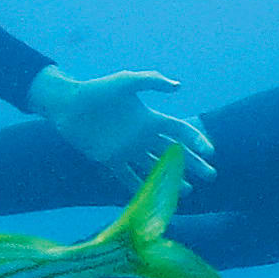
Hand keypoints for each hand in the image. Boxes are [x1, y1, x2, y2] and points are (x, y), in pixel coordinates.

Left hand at [25, 65, 218, 184]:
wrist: (68, 105)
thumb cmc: (97, 90)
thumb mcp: (126, 81)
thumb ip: (151, 81)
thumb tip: (178, 86)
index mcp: (149, 118)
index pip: (179, 131)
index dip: (195, 140)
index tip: (210, 152)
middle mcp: (142, 136)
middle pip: (173, 153)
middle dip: (192, 165)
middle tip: (210, 177)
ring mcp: (127, 149)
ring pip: (154, 167)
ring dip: (171, 178)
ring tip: (188, 191)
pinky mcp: (110, 159)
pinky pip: (127, 176)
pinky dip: (139, 186)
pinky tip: (152, 196)